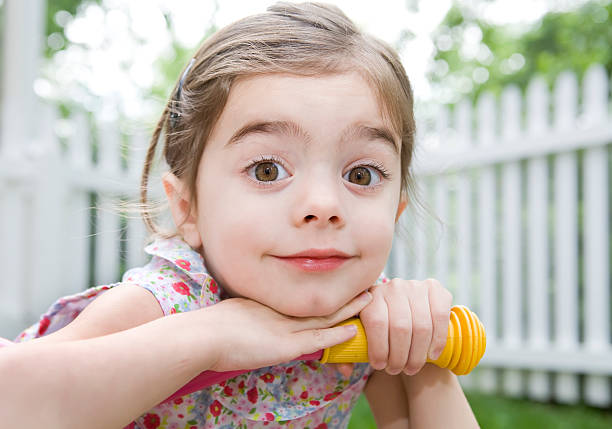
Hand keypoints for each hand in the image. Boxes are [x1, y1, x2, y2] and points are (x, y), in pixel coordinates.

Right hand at [202, 291, 372, 371]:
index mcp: (270, 304)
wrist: (203, 337)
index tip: (339, 283)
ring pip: (324, 317)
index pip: (303, 299)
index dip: (324, 292)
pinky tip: (353, 329)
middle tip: (363, 282)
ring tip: (369, 298)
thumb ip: (250, 315)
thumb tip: (255, 318)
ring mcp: (284, 328)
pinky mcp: (285, 346)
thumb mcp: (236, 314)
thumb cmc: (211, 329)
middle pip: (319, 302)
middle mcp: (281, 312)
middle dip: (342, 294)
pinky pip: (317, 339)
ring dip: (348, 308)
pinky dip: (336, 334)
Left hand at [358, 278, 451, 375]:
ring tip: (411, 368)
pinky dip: (437, 341)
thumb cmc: (378, 328)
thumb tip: (345, 370)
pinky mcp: (435, 289)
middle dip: (399, 356)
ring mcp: (415, 286)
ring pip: (421, 326)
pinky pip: (439, 317)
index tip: (379, 366)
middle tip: (396, 370)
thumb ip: (350, 350)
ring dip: (417, 354)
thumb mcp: (361, 333)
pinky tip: (431, 355)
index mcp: (371, 295)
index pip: (376, 322)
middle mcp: (393, 287)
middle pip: (400, 327)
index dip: (379, 348)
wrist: (404, 310)